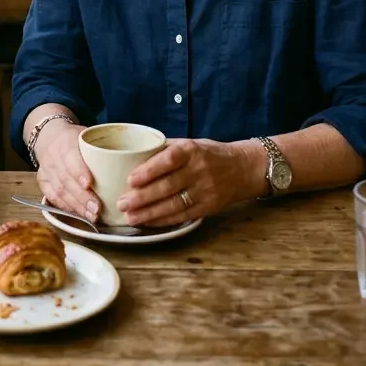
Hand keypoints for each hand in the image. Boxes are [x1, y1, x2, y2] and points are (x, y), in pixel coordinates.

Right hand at [33, 119, 100, 223]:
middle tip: (97, 209)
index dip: (79, 171)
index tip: (89, 184)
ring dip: (76, 206)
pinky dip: (65, 207)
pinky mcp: (42, 180)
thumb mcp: (88, 134)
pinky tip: (78, 214)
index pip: (70, 156)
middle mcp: (53, 156)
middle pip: (66, 179)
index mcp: (66, 140)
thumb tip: (132, 162)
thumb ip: (104, 146)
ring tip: (92, 217)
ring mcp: (46, 169)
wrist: (49, 135)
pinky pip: (51, 197)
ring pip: (59, 190)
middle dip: (82, 197)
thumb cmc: (75, 137)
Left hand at [120, 138, 257, 225]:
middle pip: (168, 186)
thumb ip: (165, 149)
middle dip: (142, 197)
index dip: (149, 171)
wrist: (243, 168)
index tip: (130, 180)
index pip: (168, 160)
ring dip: (150, 213)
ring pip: (174, 204)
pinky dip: (164, 220)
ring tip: (130, 217)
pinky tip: (148, 222)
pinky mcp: (209, 207)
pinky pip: (183, 216)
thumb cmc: (209, 153)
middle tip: (122, 203)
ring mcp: (206, 191)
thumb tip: (133, 155)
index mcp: (192, 150)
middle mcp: (199, 170)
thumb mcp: (190, 143)